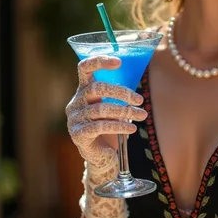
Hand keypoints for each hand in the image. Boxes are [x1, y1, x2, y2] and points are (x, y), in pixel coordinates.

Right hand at [66, 55, 146, 171]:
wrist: (101, 156)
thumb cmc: (109, 127)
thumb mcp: (113, 107)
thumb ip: (119, 94)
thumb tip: (139, 78)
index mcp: (83, 90)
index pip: (84, 68)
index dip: (99, 61)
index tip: (119, 61)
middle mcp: (76, 102)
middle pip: (96, 88)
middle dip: (121, 92)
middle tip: (140, 100)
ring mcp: (75, 119)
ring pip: (101, 109)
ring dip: (125, 111)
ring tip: (142, 115)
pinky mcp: (78, 134)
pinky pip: (100, 126)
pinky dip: (119, 126)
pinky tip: (132, 128)